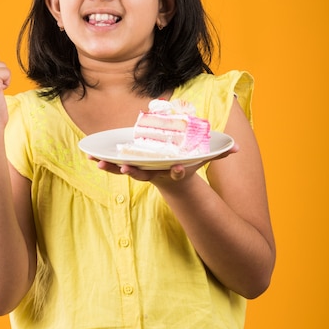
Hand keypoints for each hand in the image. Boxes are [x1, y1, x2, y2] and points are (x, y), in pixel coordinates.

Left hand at [89, 143, 238, 182]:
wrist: (173, 180)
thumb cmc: (189, 164)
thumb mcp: (205, 157)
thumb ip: (219, 152)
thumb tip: (238, 148)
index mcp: (176, 170)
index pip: (179, 172)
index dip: (179, 171)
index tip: (179, 169)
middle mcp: (158, 173)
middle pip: (147, 174)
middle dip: (136, 172)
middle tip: (127, 169)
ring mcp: (143, 172)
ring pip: (127, 172)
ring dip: (113, 169)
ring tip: (99, 163)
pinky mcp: (132, 168)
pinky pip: (116, 167)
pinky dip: (105, 163)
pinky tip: (91, 157)